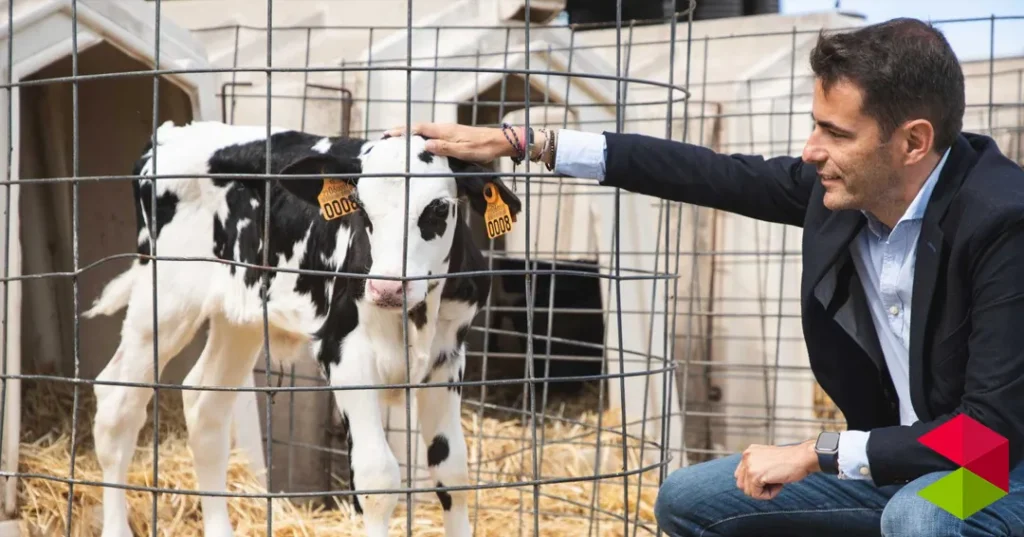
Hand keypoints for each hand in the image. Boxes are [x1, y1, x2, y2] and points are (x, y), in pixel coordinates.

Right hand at [381, 123, 522, 162]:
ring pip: (424, 131)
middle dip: (402, 132)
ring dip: (410, 135)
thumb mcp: (464, 151)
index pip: (418, 129)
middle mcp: (444, 129)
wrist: (498, 142)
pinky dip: (421, 138)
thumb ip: (445, 148)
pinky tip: (419, 145)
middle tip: (386, 138)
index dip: (402, 131)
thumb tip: (425, 145)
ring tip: (397, 141)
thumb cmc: (483, 147)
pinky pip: (432, 135)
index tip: (387, 134)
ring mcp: (448, 131)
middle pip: (418, 128)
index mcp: (444, 131)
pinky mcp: (452, 136)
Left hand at [733, 440, 818, 499]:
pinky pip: (756, 494)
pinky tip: (779, 484)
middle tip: (774, 482)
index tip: (770, 478)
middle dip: (757, 488)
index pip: (740, 475)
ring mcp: (749, 465)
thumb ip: (756, 467)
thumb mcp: (768, 460)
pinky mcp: (755, 475)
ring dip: (763, 492)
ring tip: (777, 482)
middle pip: (742, 484)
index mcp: (749, 452)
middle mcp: (746, 456)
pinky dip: (769, 494)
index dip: (754, 483)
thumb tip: (748, 485)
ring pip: (748, 491)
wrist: (803, 458)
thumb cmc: (791, 461)